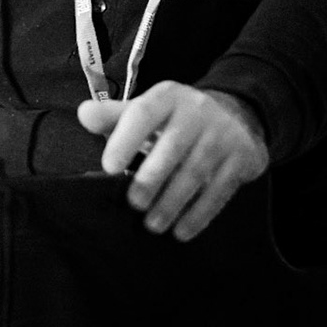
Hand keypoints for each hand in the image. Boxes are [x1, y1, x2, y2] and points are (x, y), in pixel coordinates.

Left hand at [77, 81, 268, 239]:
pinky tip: (182, 231)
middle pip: (171, 147)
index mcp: (167, 96)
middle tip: (133, 204)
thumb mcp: (148, 110)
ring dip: (172, 203)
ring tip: (153, 225)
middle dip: (150, 179)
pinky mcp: (243, 157)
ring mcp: (223, 133)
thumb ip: (114, 116)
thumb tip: (83, 115)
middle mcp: (197, 111)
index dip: (125, 139)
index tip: (108, 167)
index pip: (143, 113)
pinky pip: (219, 190)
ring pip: (195, 172)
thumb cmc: (177, 118)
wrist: (237, 114)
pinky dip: (199, 214)